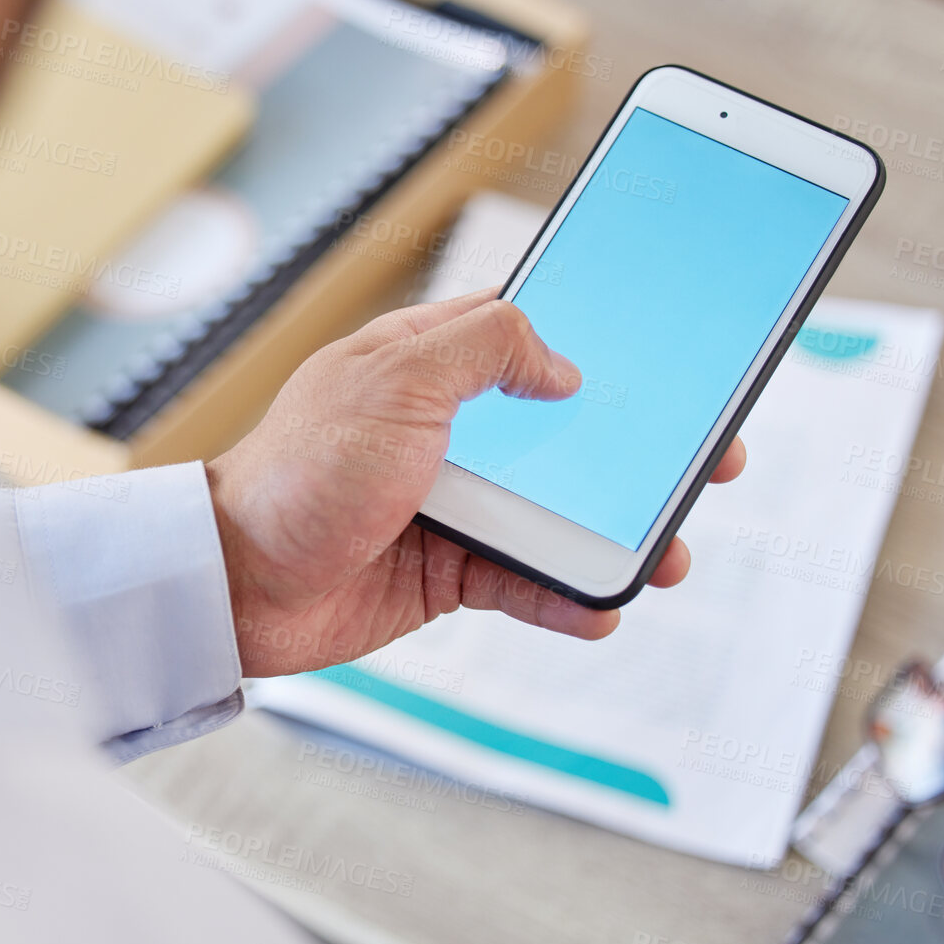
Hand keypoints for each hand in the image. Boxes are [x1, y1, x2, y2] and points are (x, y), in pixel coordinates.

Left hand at [206, 287, 746, 676]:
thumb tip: (562, 369)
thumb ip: (484, 348)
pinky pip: (521, 582)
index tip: (665, 357)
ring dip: (612, 535)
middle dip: (633, 450)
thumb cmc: (303, 468)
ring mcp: (450, 502)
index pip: (529, 335)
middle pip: (563, 432)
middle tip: (705, 461)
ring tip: (667, 557)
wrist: (238, 580)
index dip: (597, 342)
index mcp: (430, 362)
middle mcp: (448, 428)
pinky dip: (562, 597)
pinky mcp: (444, 569)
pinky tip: (599, 609)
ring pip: (554, 514)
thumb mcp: (396, 379)